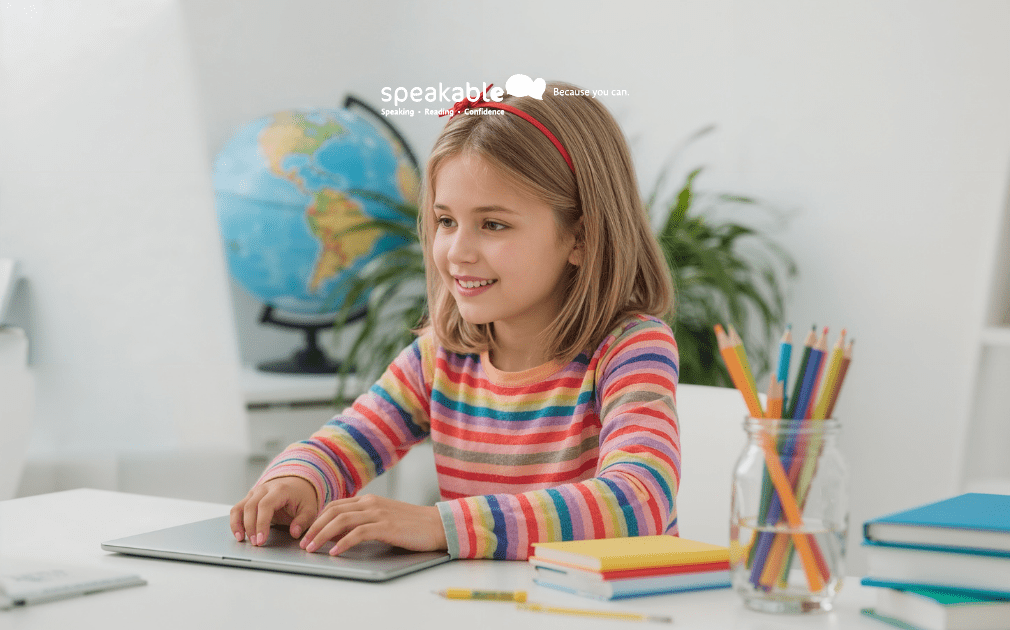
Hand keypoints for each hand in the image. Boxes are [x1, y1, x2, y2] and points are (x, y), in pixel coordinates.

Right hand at [230, 477, 318, 545]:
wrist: (297, 484)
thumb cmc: (302, 497)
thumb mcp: (310, 508)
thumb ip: (303, 521)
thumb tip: (294, 533)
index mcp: (280, 490)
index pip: (265, 505)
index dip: (261, 524)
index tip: (261, 540)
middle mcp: (264, 488)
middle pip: (250, 507)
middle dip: (251, 527)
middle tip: (255, 543)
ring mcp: (255, 492)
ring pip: (240, 507)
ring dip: (238, 524)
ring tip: (241, 540)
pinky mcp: (250, 498)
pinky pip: (237, 509)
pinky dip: (235, 521)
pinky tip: (238, 534)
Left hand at [300, 494, 446, 555]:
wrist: (437, 525)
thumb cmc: (411, 525)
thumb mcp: (383, 519)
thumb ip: (363, 522)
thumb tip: (339, 534)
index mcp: (369, 500)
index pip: (335, 505)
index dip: (318, 518)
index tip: (307, 532)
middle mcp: (371, 503)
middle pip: (333, 511)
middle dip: (314, 527)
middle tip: (304, 542)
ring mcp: (378, 513)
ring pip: (341, 520)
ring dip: (323, 535)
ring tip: (313, 548)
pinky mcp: (386, 526)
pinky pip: (358, 533)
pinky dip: (343, 542)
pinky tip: (335, 551)